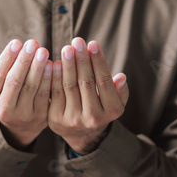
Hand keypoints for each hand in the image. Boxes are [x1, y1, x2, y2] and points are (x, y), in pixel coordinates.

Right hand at [0, 39, 52, 149]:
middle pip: (14, 81)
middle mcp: (2, 110)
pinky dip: (48, 79)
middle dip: (24, 60)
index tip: (17, 42)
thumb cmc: (2, 93)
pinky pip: (44, 95)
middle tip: (33, 43)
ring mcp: (21, 115)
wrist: (19, 123)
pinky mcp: (38, 117)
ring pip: (30, 88)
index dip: (7, 58)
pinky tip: (51, 65)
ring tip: (43, 51)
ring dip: (38, 68)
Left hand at [48, 37, 128, 154]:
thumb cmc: (101, 110)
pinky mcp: (55, 119)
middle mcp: (93, 118)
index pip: (104, 81)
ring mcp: (73, 120)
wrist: (82, 135)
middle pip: (86, 82)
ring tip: (67, 48)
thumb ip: (120, 91)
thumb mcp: (116, 103)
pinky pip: (55, 93)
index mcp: (111, 111)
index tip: (93, 43)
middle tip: (77, 41)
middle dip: (81, 59)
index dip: (98, 61)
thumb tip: (121, 77)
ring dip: (68, 65)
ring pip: (70, 86)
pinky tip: (55, 62)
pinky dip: (55, 76)